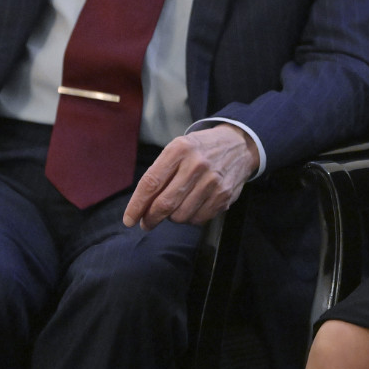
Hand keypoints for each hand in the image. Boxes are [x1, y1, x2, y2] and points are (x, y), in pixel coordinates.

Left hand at [122, 123, 259, 229]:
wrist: (238, 145)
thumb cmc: (200, 150)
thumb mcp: (177, 149)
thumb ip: (159, 173)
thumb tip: (142, 207)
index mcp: (179, 149)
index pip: (151, 183)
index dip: (137, 205)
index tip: (129, 220)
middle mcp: (196, 164)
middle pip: (165, 204)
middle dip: (151, 218)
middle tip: (146, 223)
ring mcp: (212, 181)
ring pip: (181, 215)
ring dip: (172, 218)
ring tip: (175, 209)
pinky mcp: (224, 195)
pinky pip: (199, 219)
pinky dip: (190, 219)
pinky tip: (192, 207)